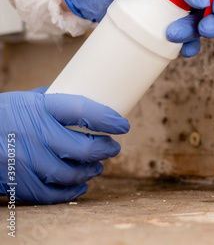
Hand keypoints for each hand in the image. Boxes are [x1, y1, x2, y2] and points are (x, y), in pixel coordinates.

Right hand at [0, 88, 128, 203]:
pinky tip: (81, 185)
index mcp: (39, 108)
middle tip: (113, 148)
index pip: (82, 111)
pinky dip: (70, 192)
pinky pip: (51, 194)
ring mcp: (24, 161)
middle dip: (104, 150)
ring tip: (98, 166)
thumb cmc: (2, 114)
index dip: (107, 119)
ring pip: (70, 174)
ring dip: (90, 171)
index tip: (122, 125)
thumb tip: (86, 100)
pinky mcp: (17, 182)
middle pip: (82, 148)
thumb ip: (55, 102)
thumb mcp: (26, 99)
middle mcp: (33, 135)